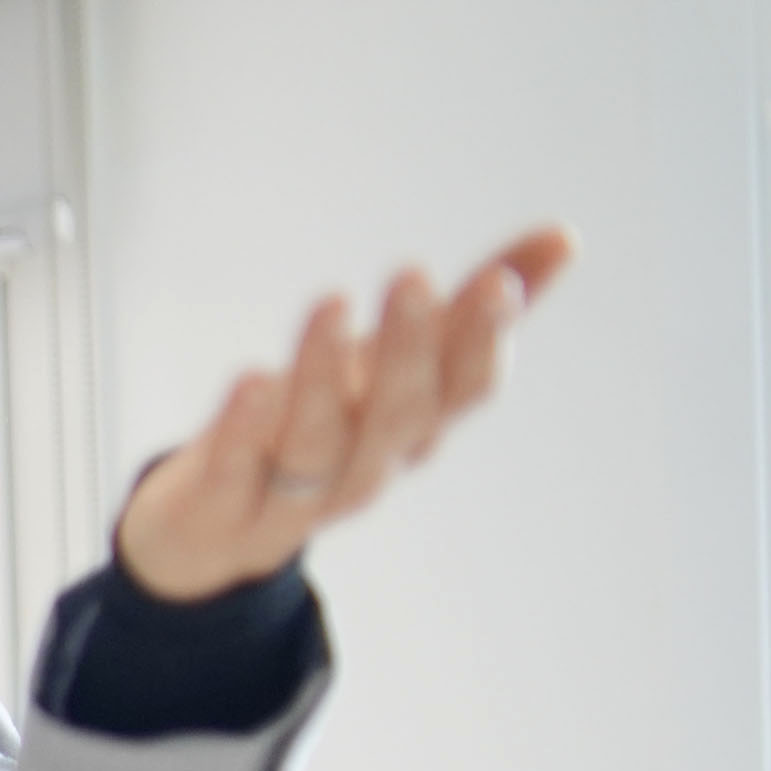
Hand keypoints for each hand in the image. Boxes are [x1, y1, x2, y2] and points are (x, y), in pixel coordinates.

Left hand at [113, 227, 572, 601]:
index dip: (483, 342)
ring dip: (325, 378)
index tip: (496, 283)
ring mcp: (292, 501)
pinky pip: (237, 478)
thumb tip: (566, 236)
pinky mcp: (221, 515)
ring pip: (318, 447)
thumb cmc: (316, 425)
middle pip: (397, 417)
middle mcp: (363, 467)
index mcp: (411, 428)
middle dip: (410, 350)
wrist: (205, 534)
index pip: (464, 391)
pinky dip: (244, 435)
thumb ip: (467, 309)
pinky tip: (250, 380)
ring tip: (332, 304)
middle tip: (413, 276)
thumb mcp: (388, 365)